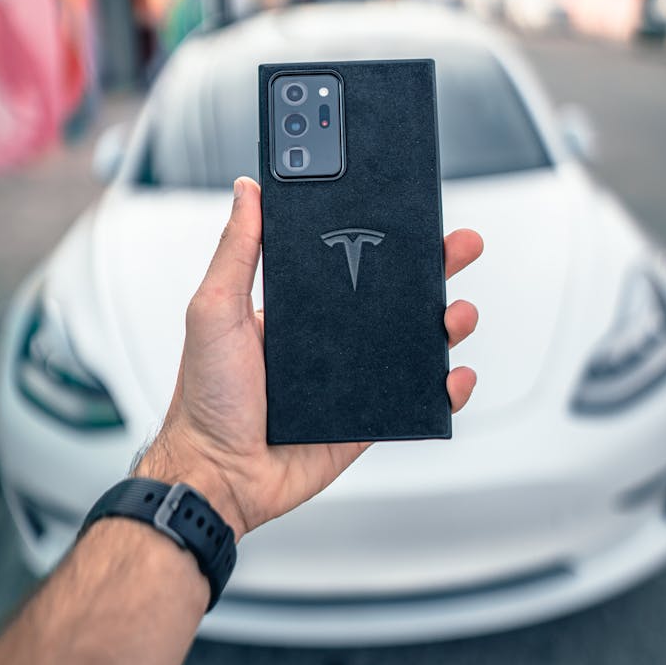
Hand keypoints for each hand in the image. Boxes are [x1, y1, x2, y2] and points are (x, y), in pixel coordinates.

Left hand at [136, 177, 482, 539]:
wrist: (217, 474)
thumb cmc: (205, 397)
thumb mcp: (214, 309)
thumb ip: (237, 250)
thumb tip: (249, 190)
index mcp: (298, 307)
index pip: (350, 258)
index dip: (384, 234)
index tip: (411, 209)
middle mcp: (329, 339)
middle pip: (394, 295)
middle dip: (433, 268)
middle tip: (460, 245)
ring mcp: (351, 378)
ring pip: (414, 343)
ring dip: (447, 323)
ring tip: (458, 312)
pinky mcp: (366, 418)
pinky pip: (416, 398)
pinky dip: (446, 387)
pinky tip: (456, 375)